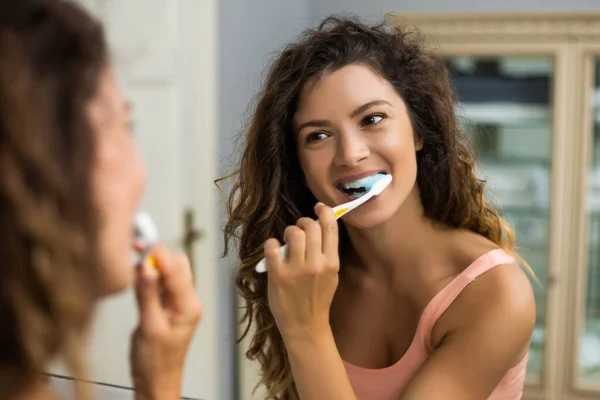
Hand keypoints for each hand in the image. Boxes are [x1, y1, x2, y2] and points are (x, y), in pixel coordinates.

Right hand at [129, 244, 202, 399]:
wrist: (156, 381)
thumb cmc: (155, 362)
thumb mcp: (149, 327)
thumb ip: (147, 295)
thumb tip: (146, 267)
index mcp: (189, 306)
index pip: (177, 270)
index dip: (159, 254)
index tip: (142, 244)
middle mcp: (188, 301)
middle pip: (177, 265)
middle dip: (157, 255)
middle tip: (135, 249)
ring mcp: (179, 303)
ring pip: (168, 272)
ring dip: (152, 265)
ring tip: (133, 265)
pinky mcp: (168, 306)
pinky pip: (161, 283)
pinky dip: (148, 277)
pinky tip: (136, 278)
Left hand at [264, 203, 339, 340]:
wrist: (305, 326)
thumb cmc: (317, 298)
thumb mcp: (331, 275)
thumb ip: (326, 253)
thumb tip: (318, 225)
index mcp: (331, 262)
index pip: (330, 226)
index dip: (324, 211)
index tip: (318, 207)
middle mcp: (316, 264)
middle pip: (310, 225)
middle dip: (303, 223)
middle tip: (299, 232)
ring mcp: (296, 270)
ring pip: (292, 232)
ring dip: (288, 232)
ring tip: (286, 242)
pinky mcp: (278, 275)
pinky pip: (272, 247)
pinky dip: (271, 244)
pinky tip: (273, 251)